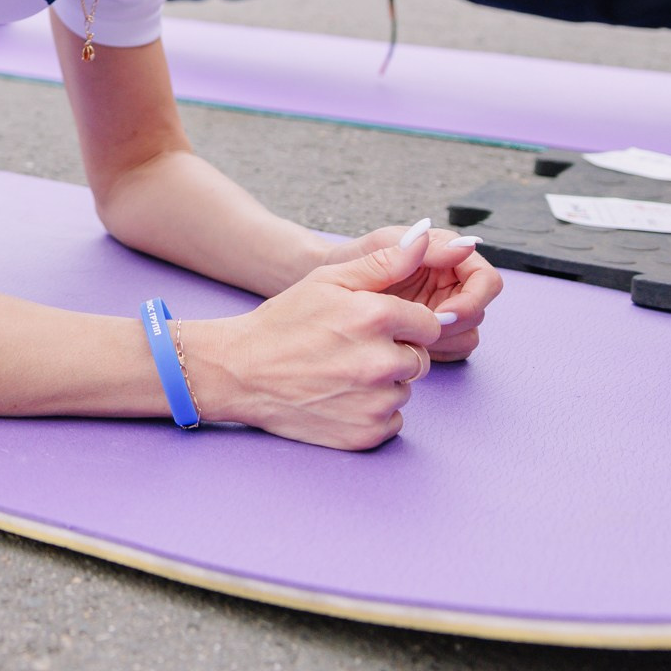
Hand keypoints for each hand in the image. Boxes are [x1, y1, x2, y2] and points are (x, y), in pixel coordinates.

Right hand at [189, 228, 458, 449]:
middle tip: (352, 350)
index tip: (373, 326)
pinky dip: (372, 412)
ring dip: (383, 384)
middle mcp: (382, 362)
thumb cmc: (284, 322)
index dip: (404, 324)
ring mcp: (375, 403)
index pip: (430, 325)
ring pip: (404, 390)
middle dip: (394, 353)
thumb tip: (426, 236)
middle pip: (419, 360)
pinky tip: (340, 397)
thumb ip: (384, 261)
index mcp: (376, 318)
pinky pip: (391, 421)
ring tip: (341, 373)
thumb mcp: (328, 279)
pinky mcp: (366, 434)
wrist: (240, 371)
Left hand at [316, 220, 500, 360]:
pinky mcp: (432, 334)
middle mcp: (451, 283)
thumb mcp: (379, 247)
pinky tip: (406, 346)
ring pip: (468, 334)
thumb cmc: (350, 260)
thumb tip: (464, 244)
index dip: (473, 299)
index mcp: (446, 256)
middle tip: (420, 331)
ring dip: (443, 341)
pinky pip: (451, 350)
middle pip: (480, 311)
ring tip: (406, 336)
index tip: (444, 313)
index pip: (486, 279)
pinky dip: (434, 352)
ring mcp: (443, 309)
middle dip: (454, 324)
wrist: (325, 289)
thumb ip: (419, 247)